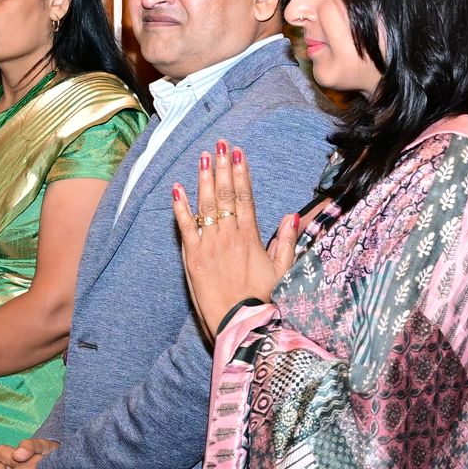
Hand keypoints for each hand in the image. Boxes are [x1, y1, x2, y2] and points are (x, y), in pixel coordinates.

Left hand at [173, 143, 294, 335]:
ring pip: (206, 205)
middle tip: (219, 144)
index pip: (245, 197)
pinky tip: (177, 188)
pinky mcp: (192, 257)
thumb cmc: (262, 300)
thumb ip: (286, 242)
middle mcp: (229, 235)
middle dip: (223, 167)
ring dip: (204, 179)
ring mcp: (209, 244)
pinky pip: (185, 226)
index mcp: (250, 237)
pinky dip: (180, 207)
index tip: (238, 154)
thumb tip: (290, 216)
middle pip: (225, 194)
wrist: (239, 323)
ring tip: (203, 157)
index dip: (241, 173)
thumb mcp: (281, 271)